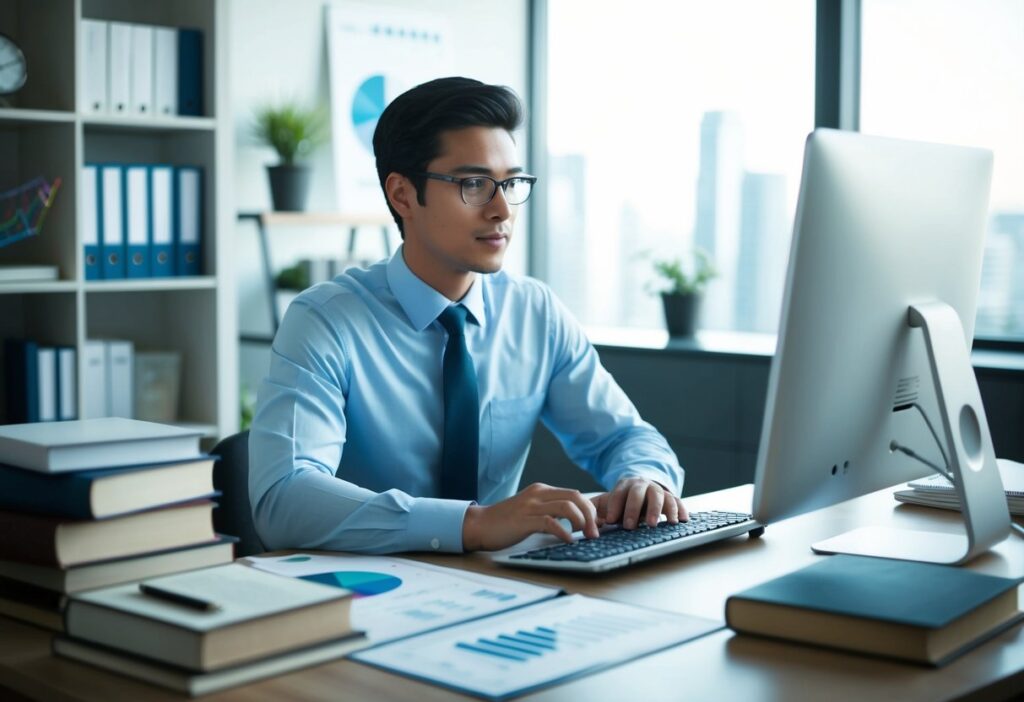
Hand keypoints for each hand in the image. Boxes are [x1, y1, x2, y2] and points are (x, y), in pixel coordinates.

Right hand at [462, 482, 600, 550]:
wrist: (479, 525)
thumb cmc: (506, 522)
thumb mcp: (532, 511)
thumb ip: (551, 512)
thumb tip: (576, 524)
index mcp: (542, 490)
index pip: (575, 494)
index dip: (590, 509)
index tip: (597, 526)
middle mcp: (538, 494)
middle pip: (576, 497)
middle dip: (590, 515)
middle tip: (595, 533)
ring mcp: (531, 505)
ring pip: (567, 506)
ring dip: (581, 522)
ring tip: (584, 536)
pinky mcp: (524, 519)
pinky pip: (550, 522)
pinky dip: (564, 532)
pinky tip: (568, 541)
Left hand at [590, 477, 687, 529]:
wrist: (641, 487)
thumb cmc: (621, 500)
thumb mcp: (606, 502)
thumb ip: (594, 509)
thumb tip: (580, 521)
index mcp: (624, 486)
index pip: (619, 494)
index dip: (615, 507)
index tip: (612, 521)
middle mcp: (642, 486)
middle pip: (639, 494)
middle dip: (635, 510)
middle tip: (631, 526)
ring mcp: (658, 491)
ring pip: (660, 497)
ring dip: (660, 511)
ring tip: (660, 525)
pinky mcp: (671, 497)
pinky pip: (678, 502)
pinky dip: (681, 510)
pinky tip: (682, 520)